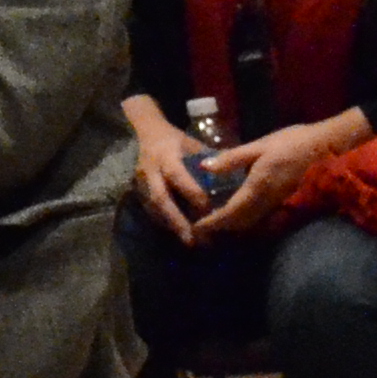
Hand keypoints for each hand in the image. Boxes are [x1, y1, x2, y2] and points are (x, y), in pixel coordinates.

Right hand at [125, 105, 218, 234]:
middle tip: (195, 239)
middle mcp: (150, 171)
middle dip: (177, 220)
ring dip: (172, 227)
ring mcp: (140, 183)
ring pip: (154, 209)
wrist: (146, 135)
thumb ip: (211, 161)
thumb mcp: (193, 145)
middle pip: (161, 199)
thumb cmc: (177, 142)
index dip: (192, 193)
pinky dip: (166, 224)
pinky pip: (151, 212)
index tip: (209, 209)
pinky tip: (180, 235)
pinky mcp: (138, 192)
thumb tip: (238, 177)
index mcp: (165, 156)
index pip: (177, 176)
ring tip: (191, 242)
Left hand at [191, 115, 350, 243]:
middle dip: (222, 227)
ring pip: (253, 223)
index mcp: (257, 187)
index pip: (230, 213)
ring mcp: (280, 204)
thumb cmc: (294, 142)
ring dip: (235, 225)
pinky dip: (249, 219)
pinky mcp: (288, 202)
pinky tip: (243, 210)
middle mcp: (268, 202)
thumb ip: (232, 158)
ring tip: (221, 219)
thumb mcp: (260, 145)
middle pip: (240, 223)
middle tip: (205, 225)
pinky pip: (263, 217)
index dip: (213, 222)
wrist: (330, 146)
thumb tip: (204, 167)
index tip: (198, 226)